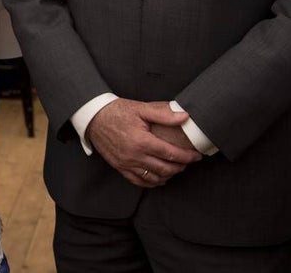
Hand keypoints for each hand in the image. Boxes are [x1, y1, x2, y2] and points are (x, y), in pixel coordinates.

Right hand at [86, 99, 200, 187]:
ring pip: (153, 178)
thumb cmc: (117, 111)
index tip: (196, 156)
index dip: (187, 157)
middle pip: (165, 169)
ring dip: (168, 176)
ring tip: (175, 168)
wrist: (93, 117)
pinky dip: (152, 182)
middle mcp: (134, 155)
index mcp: (141, 141)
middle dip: (180, 167)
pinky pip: (139, 181)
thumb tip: (185, 117)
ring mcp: (126, 163)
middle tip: (188, 161)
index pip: (171, 154)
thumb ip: (163, 114)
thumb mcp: (140, 108)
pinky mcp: (119, 167)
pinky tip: (159, 177)